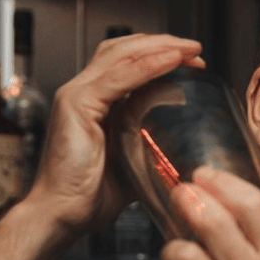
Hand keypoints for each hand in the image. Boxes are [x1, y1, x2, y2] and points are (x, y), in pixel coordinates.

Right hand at [29, 34, 204, 237]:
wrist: (64, 215)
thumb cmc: (90, 196)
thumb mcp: (133, 162)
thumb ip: (148, 142)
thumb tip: (178, 141)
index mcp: (95, 104)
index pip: (128, 64)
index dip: (159, 57)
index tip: (191, 62)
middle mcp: (83, 93)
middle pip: (124, 50)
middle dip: (162, 45)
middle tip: (195, 50)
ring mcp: (77, 95)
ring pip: (122, 55)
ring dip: (160, 49)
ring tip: (189, 50)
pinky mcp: (77, 104)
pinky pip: (119, 77)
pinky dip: (148, 66)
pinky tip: (171, 61)